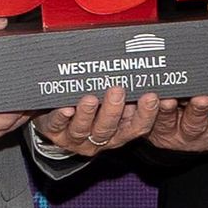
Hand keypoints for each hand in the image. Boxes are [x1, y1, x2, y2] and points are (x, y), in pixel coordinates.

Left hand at [32, 86, 162, 157]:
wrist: (56, 118)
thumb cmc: (91, 102)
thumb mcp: (111, 99)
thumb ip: (126, 91)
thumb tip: (145, 69)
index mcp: (117, 131)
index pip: (136, 127)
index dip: (146, 114)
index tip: (152, 96)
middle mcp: (98, 138)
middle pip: (108, 129)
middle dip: (114, 111)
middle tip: (118, 90)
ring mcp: (75, 137)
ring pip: (83, 129)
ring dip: (87, 114)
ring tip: (90, 99)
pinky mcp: (54, 132)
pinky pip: (57, 126)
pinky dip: (61, 117)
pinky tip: (65, 108)